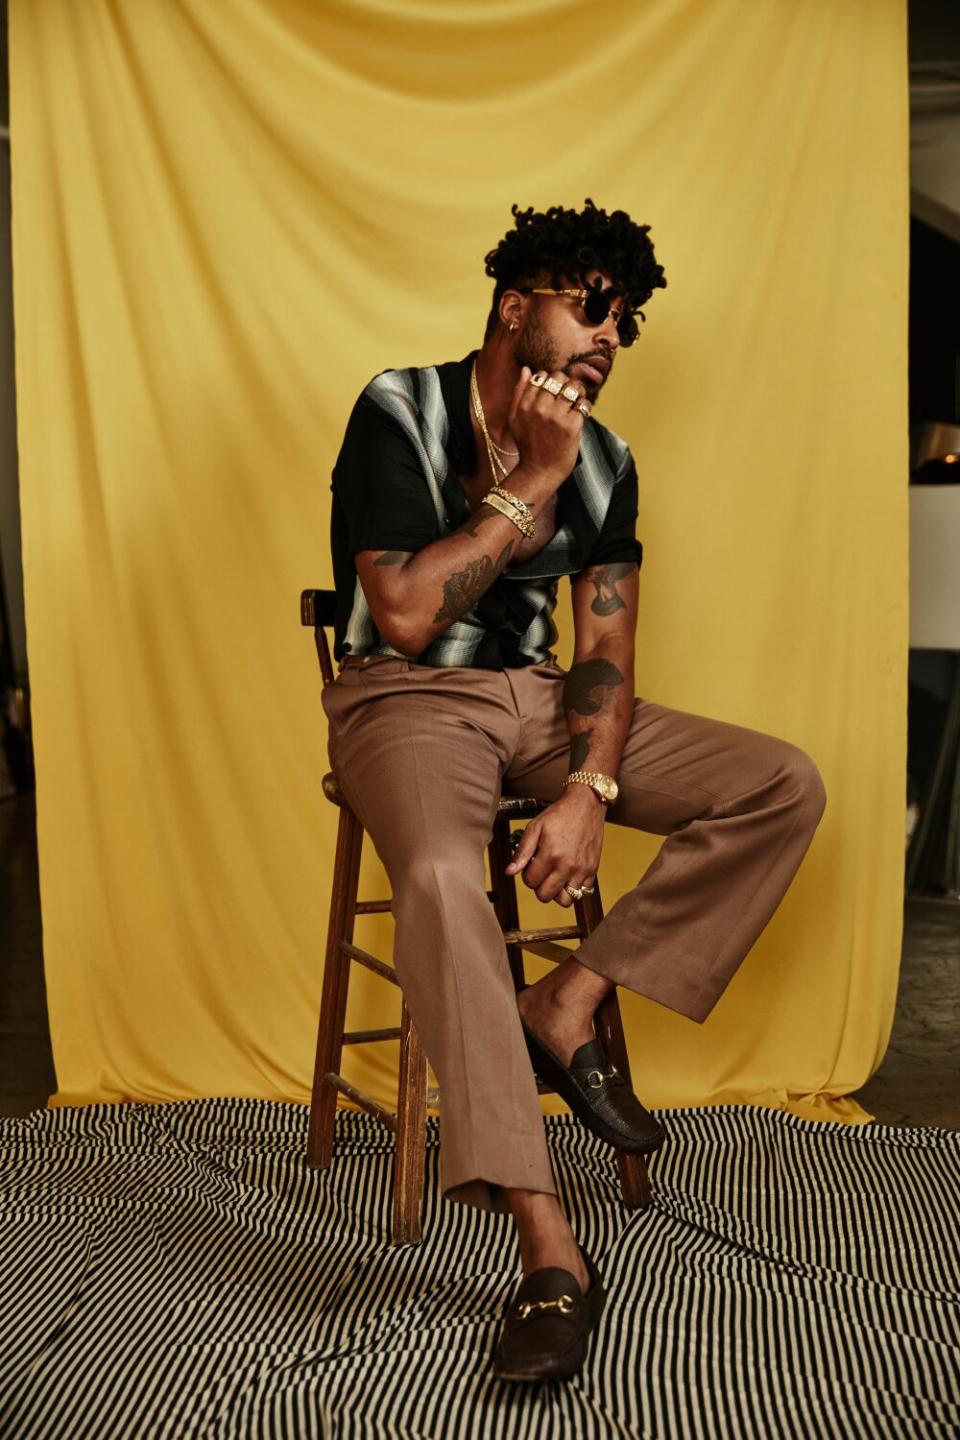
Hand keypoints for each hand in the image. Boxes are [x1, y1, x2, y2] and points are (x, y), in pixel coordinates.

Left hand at [504, 788, 603, 906]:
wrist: (586, 805)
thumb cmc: (560, 814)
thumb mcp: (535, 827)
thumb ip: (522, 851)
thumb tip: (509, 872)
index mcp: (551, 854)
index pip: (531, 882)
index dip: (527, 876)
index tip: (531, 866)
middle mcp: (568, 865)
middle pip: (546, 895)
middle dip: (539, 886)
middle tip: (541, 873)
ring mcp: (582, 869)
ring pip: (565, 900)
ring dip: (556, 892)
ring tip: (554, 878)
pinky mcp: (593, 870)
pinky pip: (582, 892)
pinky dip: (573, 888)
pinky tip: (568, 875)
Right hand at [507, 365, 588, 489]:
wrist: (539, 472)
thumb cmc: (528, 446)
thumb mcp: (515, 419)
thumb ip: (519, 393)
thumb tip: (526, 369)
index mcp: (524, 404)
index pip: (542, 375)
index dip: (551, 380)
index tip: (554, 392)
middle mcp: (539, 408)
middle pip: (559, 377)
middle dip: (566, 383)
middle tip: (568, 395)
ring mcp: (556, 417)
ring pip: (574, 387)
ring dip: (578, 391)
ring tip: (576, 401)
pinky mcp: (572, 426)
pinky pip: (583, 403)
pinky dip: (585, 406)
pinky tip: (580, 414)